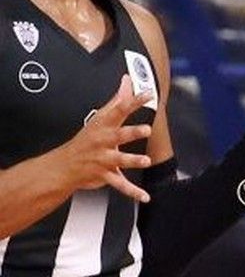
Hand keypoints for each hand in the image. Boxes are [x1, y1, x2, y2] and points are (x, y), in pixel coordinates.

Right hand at [59, 75, 154, 201]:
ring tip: (145, 160)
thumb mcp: (100, 118)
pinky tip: (145, 196)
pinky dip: (133, 192)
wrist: (64, 166)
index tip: (148, 94)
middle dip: (133, 132)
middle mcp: (104, 142)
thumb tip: (128, 80)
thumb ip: (117, 100)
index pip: (119, 110)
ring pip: (120, 160)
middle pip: (120, 135)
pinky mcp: (105, 175)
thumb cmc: (86, 140)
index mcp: (104, 126)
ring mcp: (104, 159)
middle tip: (147, 129)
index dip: (133, 101)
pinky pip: (121, 185)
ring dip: (133, 160)